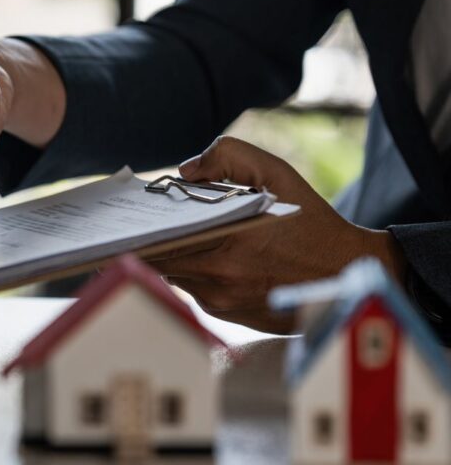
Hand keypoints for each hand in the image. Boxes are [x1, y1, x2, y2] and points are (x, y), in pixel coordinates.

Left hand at [152, 136, 405, 333]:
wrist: (348, 275)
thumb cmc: (311, 222)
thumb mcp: (277, 174)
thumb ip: (230, 157)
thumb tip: (185, 171)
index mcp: (229, 245)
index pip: (160, 243)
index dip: (138, 232)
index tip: (125, 221)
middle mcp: (221, 280)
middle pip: (159, 262)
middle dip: (148, 243)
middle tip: (138, 226)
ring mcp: (223, 303)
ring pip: (174, 277)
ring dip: (171, 257)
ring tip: (170, 235)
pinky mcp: (229, 317)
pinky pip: (194, 291)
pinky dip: (191, 273)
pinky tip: (200, 254)